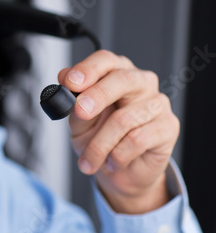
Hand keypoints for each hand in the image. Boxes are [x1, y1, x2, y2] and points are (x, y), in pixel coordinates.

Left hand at [58, 50, 179, 213]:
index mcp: (115, 73)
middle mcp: (140, 83)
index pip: (105, 60)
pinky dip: (117, 155)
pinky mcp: (168, 126)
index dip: (88, 69)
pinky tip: (112, 162)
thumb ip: (73, 100)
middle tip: (80, 113)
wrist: (119, 173)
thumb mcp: (79, 122)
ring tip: (89, 159)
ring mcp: (157, 103)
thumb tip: (63, 77)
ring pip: (124, 118)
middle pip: (122, 79)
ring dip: (99, 145)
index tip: (71, 83)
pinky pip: (138, 139)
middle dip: (97, 96)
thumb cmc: (100, 140)